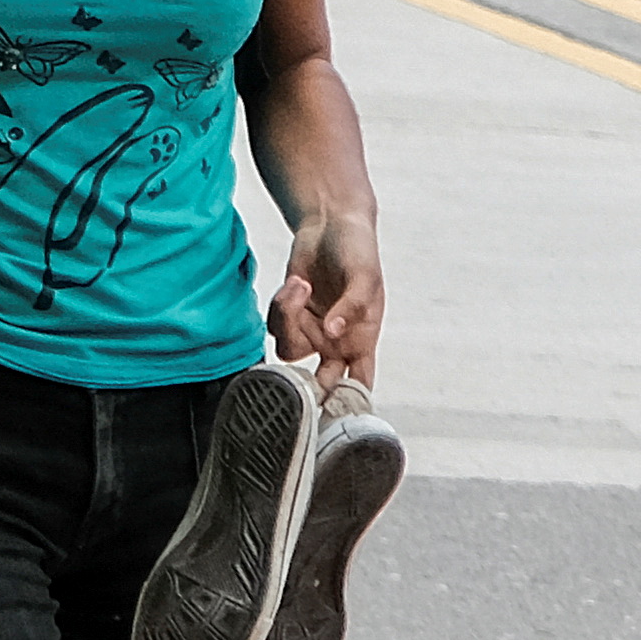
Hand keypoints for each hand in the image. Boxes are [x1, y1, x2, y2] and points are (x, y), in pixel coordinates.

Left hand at [269, 208, 383, 388]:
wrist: (330, 225)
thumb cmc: (358, 252)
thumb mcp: (364, 277)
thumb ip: (353, 308)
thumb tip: (334, 334)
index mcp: (363, 340)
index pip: (360, 384)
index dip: (349, 403)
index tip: (333, 414)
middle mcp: (335, 342)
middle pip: (318, 381)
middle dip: (305, 384)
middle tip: (295, 382)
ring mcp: (310, 329)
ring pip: (290, 350)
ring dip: (289, 320)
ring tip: (303, 287)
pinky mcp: (289, 313)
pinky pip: (276, 324)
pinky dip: (281, 305)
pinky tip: (297, 283)